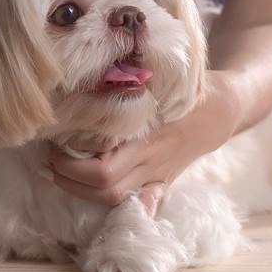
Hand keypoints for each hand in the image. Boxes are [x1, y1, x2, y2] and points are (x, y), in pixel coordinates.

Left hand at [44, 72, 241, 208]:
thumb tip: (95, 68)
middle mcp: (152, 163)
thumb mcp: (162, 79)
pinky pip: (137, 202)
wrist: (222, 109)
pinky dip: (111, 203)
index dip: (73, 164)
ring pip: (114, 199)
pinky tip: (86, 191)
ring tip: (58, 171)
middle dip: (69, 179)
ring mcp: (157, 176)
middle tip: (49, 158)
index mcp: (149, 139)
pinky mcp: (161, 182)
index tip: (55, 144)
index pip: (103, 170)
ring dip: (80, 190)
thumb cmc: (188, 88)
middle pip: (104, 188)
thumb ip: (134, 79)